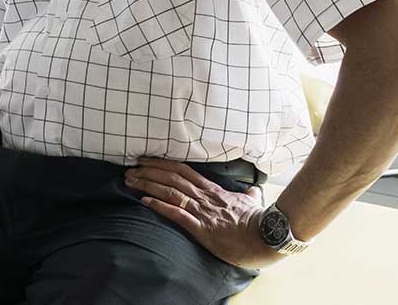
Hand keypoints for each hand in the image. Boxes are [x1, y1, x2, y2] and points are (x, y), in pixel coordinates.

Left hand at [126, 157, 281, 268]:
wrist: (267, 237)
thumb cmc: (259, 222)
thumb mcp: (251, 204)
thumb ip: (247, 196)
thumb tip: (251, 191)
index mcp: (214, 191)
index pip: (183, 171)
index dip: (162, 164)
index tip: (146, 160)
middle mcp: (205, 197)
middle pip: (172, 177)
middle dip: (148, 172)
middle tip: (130, 168)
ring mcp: (203, 212)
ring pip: (171, 192)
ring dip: (148, 185)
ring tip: (130, 181)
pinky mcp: (202, 228)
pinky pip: (177, 214)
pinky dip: (159, 206)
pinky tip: (144, 201)